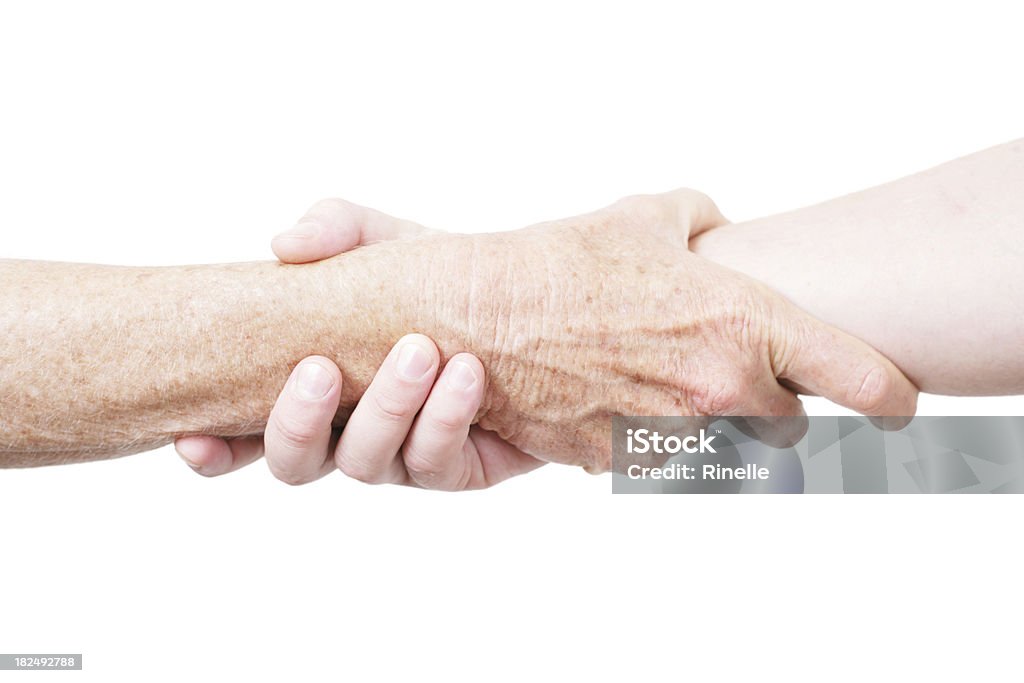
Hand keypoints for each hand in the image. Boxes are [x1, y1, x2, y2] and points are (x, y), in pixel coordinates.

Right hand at [175, 201, 542, 489]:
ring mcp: (399, 456)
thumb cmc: (434, 278)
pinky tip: (467, 375)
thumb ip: (336, 232)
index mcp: (313, 389)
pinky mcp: (456, 468)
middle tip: (322, 367)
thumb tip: (283, 242)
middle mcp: (346, 432)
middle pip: (295, 461)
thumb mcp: (386, 243)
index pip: (245, 433)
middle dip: (300, 421)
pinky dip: (446, 417)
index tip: (192, 436)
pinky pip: (437, 462)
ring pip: (366, 464)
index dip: (215, 449)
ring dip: (387, 407)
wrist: (524, 306)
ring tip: (420, 350)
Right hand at [376, 188, 917, 471]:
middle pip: (790, 426)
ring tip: (657, 378)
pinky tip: (614, 394)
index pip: (861, 378)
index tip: (895, 400)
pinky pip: (661, 456)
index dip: (889, 394)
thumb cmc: (558, 262)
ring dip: (707, 424)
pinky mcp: (620, 459)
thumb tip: (714, 226)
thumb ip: (697, 218)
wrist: (477, 315)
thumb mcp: (640, 219)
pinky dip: (651, 435)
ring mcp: (670, 433)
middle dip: (770, 404)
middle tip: (734, 372)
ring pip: (723, 449)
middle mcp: (717, 389)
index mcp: (741, 323)